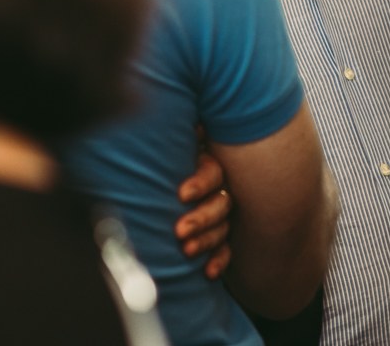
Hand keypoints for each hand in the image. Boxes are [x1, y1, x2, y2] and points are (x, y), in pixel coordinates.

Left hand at [176, 142, 231, 279]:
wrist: (164, 176)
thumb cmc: (164, 158)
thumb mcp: (170, 145)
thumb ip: (171, 135)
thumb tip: (167, 116)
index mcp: (208, 164)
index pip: (212, 174)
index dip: (199, 184)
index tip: (181, 195)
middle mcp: (219, 188)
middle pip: (221, 204)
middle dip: (201, 218)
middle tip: (179, 230)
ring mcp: (221, 214)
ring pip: (222, 228)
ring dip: (206, 240)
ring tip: (186, 250)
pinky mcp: (218, 236)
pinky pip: (225, 250)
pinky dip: (218, 261)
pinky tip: (208, 272)